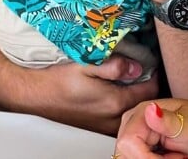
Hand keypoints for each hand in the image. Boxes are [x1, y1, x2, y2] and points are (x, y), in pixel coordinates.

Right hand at [5, 55, 158, 134]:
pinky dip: (123, 104)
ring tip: (132, 78)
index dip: (155, 74)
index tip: (152, 61)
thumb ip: (114, 66)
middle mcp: (111, 118)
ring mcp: (102, 125)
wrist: (32, 94)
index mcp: (114, 102)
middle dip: (148, 86)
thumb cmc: (58, 78)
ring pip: (131, 111)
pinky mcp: (94, 126)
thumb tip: (137, 68)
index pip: (151, 91)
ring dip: (135, 96)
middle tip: (145, 68)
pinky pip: (118, 116)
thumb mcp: (86, 64)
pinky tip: (115, 90)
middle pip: (143, 103)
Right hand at [115, 98, 187, 158]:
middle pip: (126, 153)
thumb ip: (168, 121)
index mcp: (145, 110)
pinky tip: (169, 158)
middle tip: (174, 156)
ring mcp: (139, 137)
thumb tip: (150, 109)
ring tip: (174, 156)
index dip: (144, 156)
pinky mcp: (143, 150)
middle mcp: (137, 122)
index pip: (128, 140)